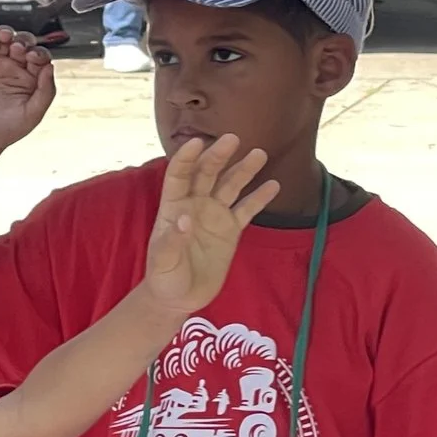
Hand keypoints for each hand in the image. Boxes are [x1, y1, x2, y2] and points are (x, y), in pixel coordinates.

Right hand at [0, 16, 56, 154]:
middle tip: (20, 51)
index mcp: (30, 79)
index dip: (39, 53)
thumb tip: (50, 66)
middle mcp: (13, 68)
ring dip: (8, 33)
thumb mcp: (33, 113)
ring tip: (7, 38)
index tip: (34, 59)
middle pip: (23, 43)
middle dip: (25, 42)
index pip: (39, 56)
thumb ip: (46, 91)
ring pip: (4, 39)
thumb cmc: (6, 130)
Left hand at [141, 134, 279, 319]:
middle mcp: (194, 205)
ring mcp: (214, 216)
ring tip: (259, 153)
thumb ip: (171, 242)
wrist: (179, 298)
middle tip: (233, 138)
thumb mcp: (163, 264)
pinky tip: (274, 184)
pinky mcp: (230, 230)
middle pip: (207, 174)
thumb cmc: (164, 278)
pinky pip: (247, 210)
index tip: (198, 141)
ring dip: (243, 170)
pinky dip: (260, 197)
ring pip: (230, 186)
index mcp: (173, 207)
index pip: (178, 176)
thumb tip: (185, 219)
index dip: (186, 158)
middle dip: (219, 156)